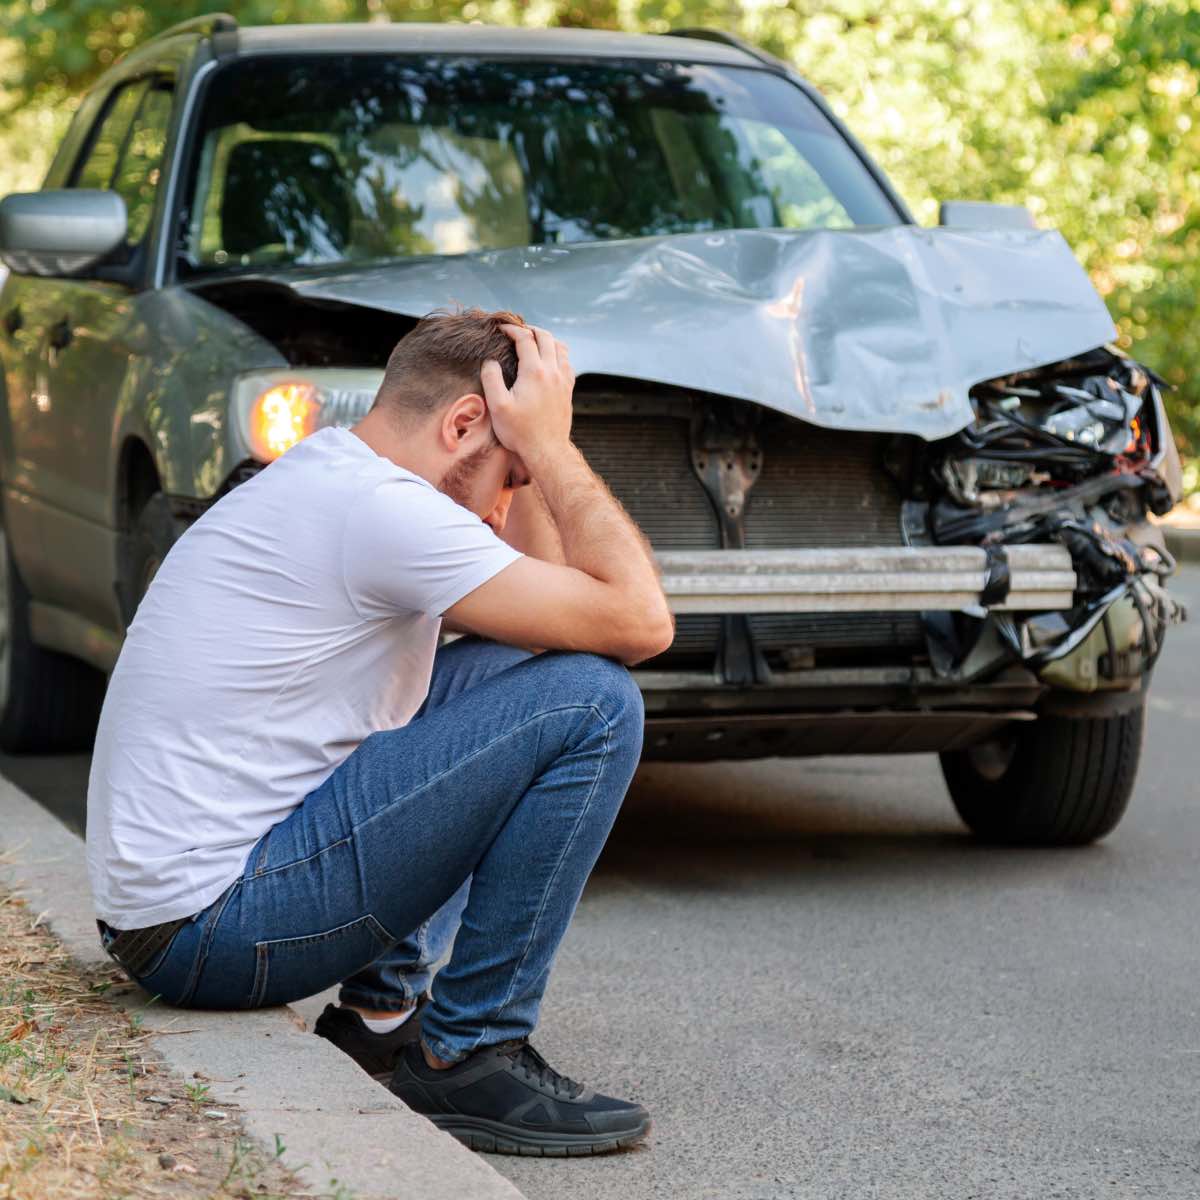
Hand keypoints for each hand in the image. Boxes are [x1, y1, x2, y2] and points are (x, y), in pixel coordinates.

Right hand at [481, 323, 573, 463]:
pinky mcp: (568, 390)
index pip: (525, 339)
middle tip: (517, 331)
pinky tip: (550, 360)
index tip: (501, 329)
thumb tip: (491, 361)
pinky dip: (558, 353)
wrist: (547, 451)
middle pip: (545, 337)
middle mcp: (552, 371)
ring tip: (534, 341)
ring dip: (546, 339)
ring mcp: (563, 380)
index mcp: (534, 372)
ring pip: (560, 347)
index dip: (512, 329)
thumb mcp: (498, 406)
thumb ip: (491, 379)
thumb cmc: (519, 431)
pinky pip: (567, 362)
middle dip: (530, 329)